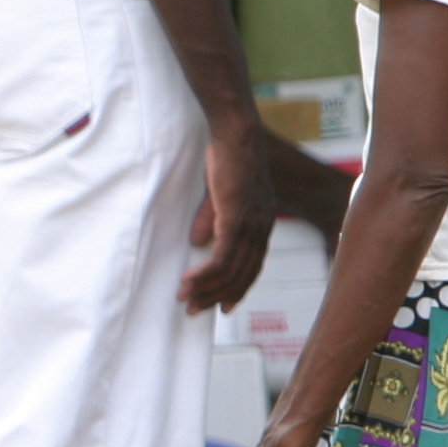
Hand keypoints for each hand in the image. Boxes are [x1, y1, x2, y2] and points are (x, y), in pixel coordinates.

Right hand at [181, 120, 273, 312]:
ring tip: (184, 298)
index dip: (237, 289)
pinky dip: (204, 273)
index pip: (252, 267)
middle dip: (216, 296)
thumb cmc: (228, 159)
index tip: (222, 306)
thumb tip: (197, 242)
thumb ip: (210, 219)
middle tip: (193, 310)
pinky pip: (221, 256)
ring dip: (205, 288)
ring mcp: (250, 225)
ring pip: (230, 270)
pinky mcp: (236, 220)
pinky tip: (188, 281)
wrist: (237, 136)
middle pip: (241, 275)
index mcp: (262, 224)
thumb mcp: (219, 194)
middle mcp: (261, 229)